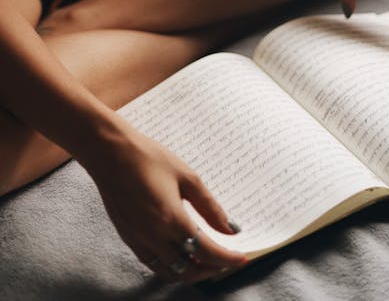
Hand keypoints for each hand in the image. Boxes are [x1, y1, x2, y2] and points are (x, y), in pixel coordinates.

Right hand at [82, 127, 246, 283]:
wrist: (111, 152)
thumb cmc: (149, 158)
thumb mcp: (187, 176)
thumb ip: (210, 206)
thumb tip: (230, 228)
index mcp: (171, 220)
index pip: (206, 251)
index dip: (227, 258)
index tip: (242, 257)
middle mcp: (153, 237)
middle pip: (189, 269)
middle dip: (212, 269)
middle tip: (227, 260)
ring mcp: (138, 240)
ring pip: (170, 272)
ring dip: (192, 272)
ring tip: (208, 261)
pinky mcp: (128, 238)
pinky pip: (154, 264)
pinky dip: (172, 267)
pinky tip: (181, 255)